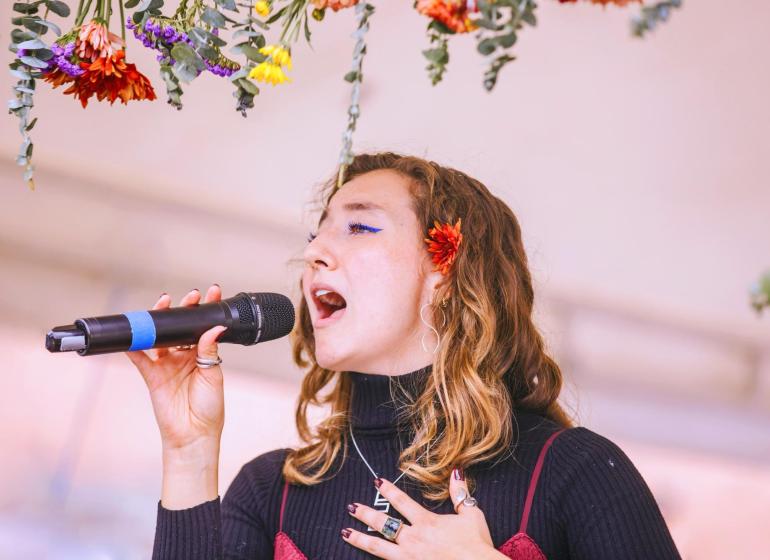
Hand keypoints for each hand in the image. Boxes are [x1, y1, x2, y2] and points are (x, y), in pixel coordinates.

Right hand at [125, 285, 227, 451]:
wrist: (194, 434)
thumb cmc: (209, 408)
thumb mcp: (213, 376)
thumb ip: (209, 351)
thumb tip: (214, 328)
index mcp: (204, 355)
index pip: (204, 327)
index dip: (207, 310)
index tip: (212, 292)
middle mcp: (185, 356)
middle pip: (180, 328)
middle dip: (183, 310)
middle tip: (190, 297)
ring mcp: (168, 365)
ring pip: (159, 337)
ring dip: (159, 320)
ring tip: (163, 303)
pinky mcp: (152, 375)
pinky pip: (140, 357)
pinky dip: (133, 346)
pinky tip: (130, 334)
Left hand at [341, 470, 506, 559]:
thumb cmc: (476, 544)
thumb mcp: (471, 514)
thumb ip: (459, 494)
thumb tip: (456, 472)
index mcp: (426, 522)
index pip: (401, 502)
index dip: (388, 490)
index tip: (376, 482)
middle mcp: (413, 539)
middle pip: (383, 523)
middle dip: (365, 514)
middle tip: (351, 507)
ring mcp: (409, 558)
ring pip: (378, 546)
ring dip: (360, 538)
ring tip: (345, 533)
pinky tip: (363, 558)